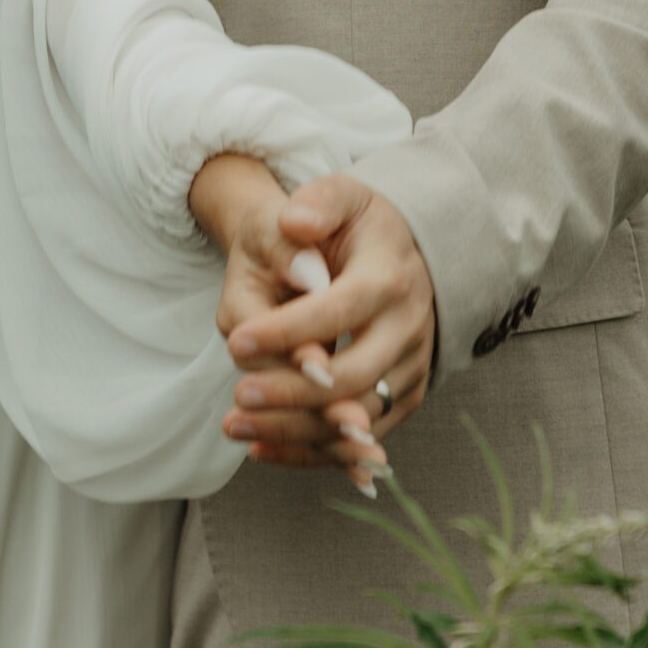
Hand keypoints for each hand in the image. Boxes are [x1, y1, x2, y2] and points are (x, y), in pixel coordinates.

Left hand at [192, 155, 387, 490]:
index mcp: (389, 277)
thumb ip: (318, 204)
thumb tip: (296, 223)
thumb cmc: (359, 226)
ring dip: (295, 431)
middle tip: (239, 396)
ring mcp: (411, 368)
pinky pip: (360, 437)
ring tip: (237, 426)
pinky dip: (312, 451)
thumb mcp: (343, 196)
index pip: (338, 310)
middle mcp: (408, 328)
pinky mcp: (404, 398)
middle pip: (352, 376)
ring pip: (356, 418)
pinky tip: (261, 448)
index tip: (236, 340)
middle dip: (291, 391)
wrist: (406, 253)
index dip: (288, 330)